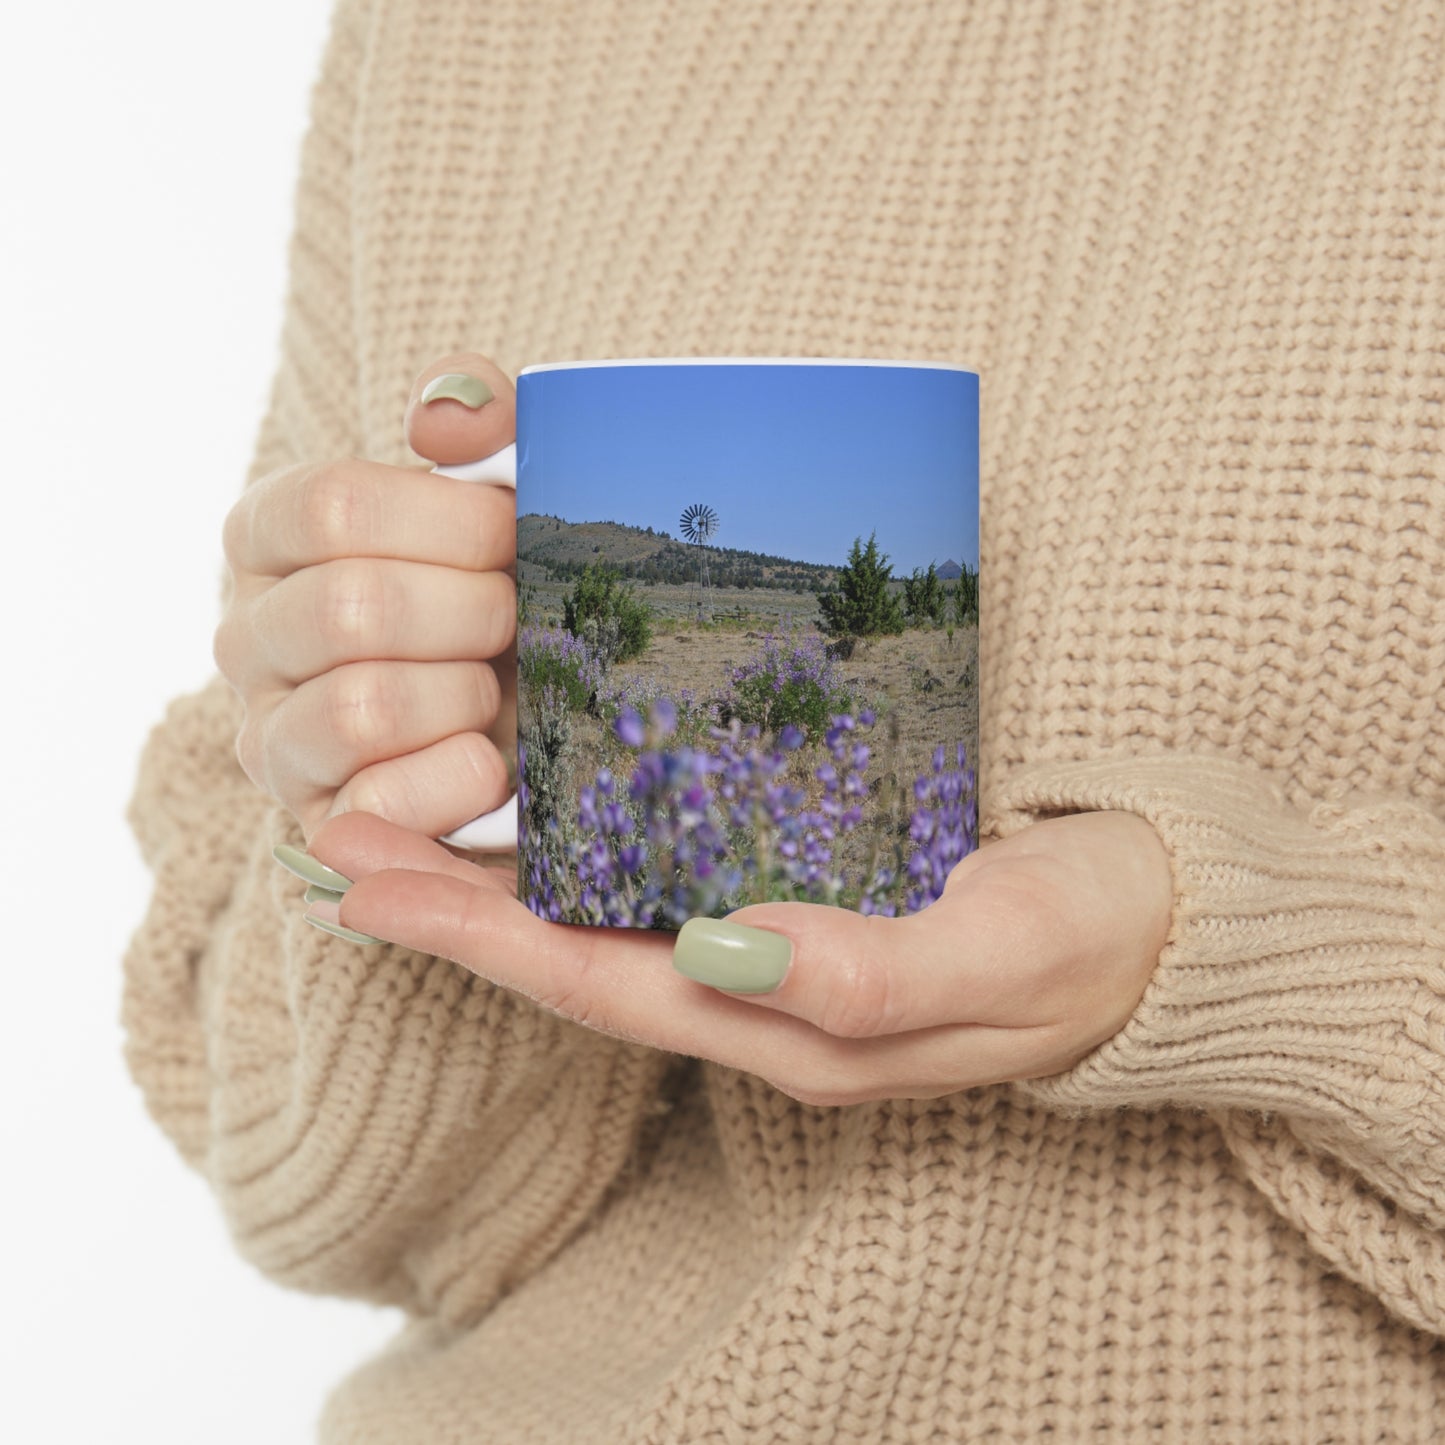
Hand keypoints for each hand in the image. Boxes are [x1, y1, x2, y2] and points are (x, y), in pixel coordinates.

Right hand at [215, 354, 518, 841]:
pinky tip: (492, 759)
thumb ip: (482, 419)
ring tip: (494, 689)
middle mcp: (247, 635)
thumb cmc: (505, 585)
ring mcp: (272, 737)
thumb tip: (444, 418)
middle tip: (517, 618)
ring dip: (466, 695)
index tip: (512, 535)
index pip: (331, 506)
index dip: (449, 522)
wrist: (533, 710)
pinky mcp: (318, 822)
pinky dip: (460, 777)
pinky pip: (380, 803)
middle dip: (473, 613)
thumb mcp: (504, 488)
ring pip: (362, 707)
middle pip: (352, 608)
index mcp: (271, 536)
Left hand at [300, 809, 1172, 1103]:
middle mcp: (761, 995)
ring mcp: (776, 951)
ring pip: (607, 921)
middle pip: (575, 955)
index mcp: (789, 1023)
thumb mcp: (999, 955)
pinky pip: (667, 883)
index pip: (599, 983)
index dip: (476, 936)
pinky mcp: (803, 897)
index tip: (363, 881)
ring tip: (403, 818)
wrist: (1159, 926)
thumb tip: (726, 951)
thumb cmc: (1086, 940)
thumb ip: (869, 970)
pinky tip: (549, 804)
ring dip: (500, 877)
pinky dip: (587, 848)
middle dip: (450, 904)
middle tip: (336, 836)